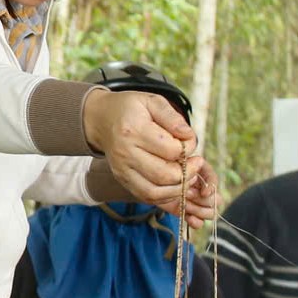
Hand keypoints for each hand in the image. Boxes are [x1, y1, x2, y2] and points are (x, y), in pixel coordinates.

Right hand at [84, 88, 210, 218]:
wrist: (101, 119)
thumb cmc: (130, 108)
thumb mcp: (152, 100)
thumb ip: (172, 117)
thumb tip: (189, 136)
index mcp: (133, 130)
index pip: (170, 150)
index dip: (188, 148)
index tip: (190, 141)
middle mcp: (125, 154)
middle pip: (164, 175)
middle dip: (187, 172)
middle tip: (196, 162)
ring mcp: (122, 170)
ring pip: (155, 193)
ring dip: (178, 189)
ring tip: (187, 175)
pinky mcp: (123, 180)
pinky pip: (147, 197)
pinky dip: (165, 196)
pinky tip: (174, 184)